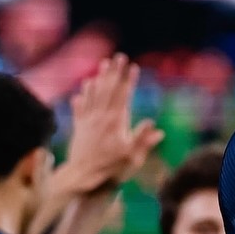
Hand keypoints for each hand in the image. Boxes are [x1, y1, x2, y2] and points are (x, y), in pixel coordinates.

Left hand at [66, 54, 164, 191]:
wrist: (83, 177)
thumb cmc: (110, 169)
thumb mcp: (132, 157)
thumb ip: (143, 140)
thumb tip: (155, 125)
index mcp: (116, 122)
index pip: (124, 96)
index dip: (129, 81)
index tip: (133, 67)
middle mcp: (101, 117)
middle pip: (109, 90)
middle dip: (115, 72)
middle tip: (119, 56)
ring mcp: (88, 121)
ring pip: (94, 94)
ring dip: (100, 78)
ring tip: (103, 64)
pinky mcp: (79, 127)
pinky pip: (81, 106)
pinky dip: (84, 94)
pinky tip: (84, 87)